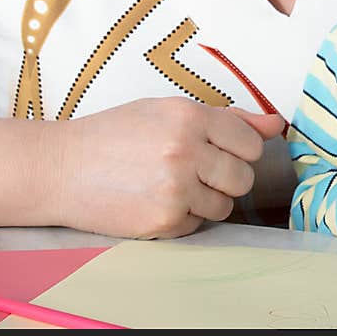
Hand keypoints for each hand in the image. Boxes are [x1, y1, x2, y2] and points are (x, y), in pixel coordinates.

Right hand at [54, 97, 284, 238]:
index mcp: (190, 117)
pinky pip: (198, 224)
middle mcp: (185, 151)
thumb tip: (277, 125)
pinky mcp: (162, 221)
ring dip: (206, 199)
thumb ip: (230, 119)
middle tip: (197, 170)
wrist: (59, 168)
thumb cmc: (116, 134)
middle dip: (227, 177)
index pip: (251, 144)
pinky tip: (156, 200)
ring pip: (225, 205)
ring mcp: (174, 189)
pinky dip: (183, 217)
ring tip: (172, 184)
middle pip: (244, 178)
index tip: (219, 151)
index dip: (239, 150)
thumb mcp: (169, 111)